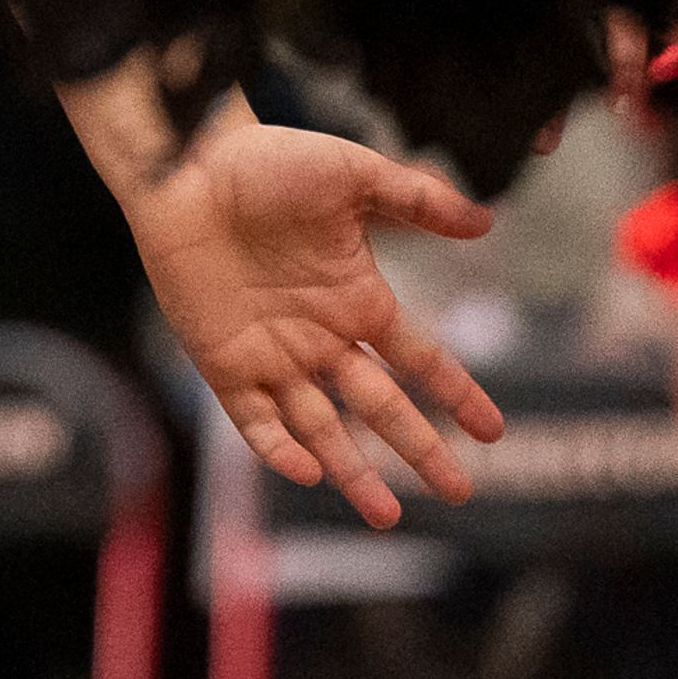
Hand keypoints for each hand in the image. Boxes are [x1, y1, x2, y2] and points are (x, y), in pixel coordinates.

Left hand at [130, 114, 504, 526]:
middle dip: (420, 448)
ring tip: (387, 517)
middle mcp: (321, 336)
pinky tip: (309, 472)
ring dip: (352, 471)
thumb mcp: (353, 175)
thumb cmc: (267, 162)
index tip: (494, 432)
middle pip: (380, 405)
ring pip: (322, 427)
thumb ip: (417, 199)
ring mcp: (272, 353)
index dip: (457, 394)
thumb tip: (486, 219)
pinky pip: (254, 420)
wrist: (184, 164)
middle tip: (459, 492)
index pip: (420, 359)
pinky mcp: (222, 361)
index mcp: (358, 299)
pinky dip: (279, 448)